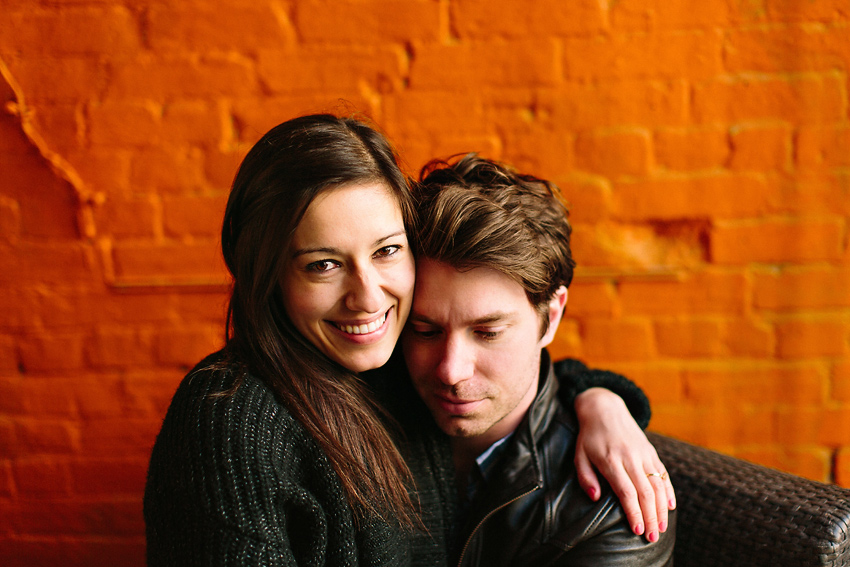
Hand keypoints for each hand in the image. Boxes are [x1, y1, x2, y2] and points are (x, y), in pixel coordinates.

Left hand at [573, 387, 675, 542]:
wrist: (604, 408)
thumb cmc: (589, 437)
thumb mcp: (580, 455)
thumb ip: (585, 477)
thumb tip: (595, 497)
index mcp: (611, 460)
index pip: (626, 491)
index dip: (633, 512)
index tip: (637, 530)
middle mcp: (630, 457)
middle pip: (645, 492)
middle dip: (650, 517)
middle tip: (652, 537)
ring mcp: (643, 453)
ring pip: (658, 484)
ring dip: (661, 509)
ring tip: (661, 528)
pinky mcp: (651, 451)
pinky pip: (663, 473)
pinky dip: (668, 491)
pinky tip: (670, 507)